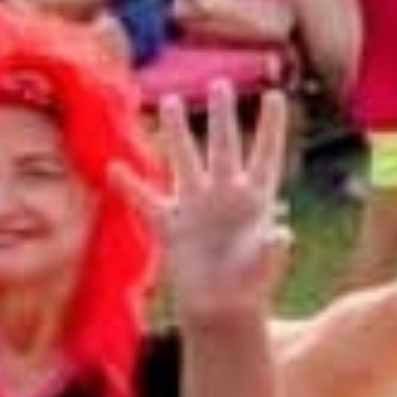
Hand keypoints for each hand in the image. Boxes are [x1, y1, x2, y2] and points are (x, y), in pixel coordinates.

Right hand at [145, 90, 290, 323]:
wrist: (220, 311)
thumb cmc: (250, 288)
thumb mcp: (266, 268)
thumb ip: (274, 250)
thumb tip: (283, 232)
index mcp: (254, 201)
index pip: (265, 155)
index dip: (271, 127)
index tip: (277, 95)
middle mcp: (224, 196)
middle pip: (223, 147)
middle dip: (222, 115)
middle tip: (221, 84)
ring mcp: (196, 207)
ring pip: (183, 160)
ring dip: (175, 132)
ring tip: (168, 101)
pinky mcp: (171, 226)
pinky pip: (146, 201)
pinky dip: (129, 186)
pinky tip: (113, 167)